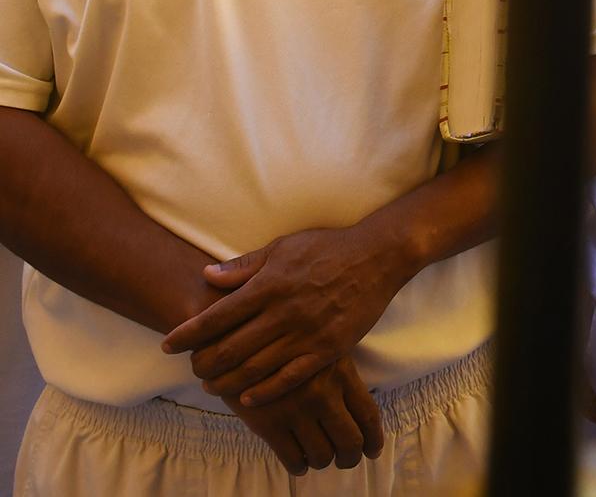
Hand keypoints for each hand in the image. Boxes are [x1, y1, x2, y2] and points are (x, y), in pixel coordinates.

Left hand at [160, 226, 409, 406]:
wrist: (378, 257)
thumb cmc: (328, 248)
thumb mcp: (284, 247)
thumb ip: (244, 265)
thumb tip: (207, 275)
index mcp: (269, 285)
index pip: (216, 317)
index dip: (187, 334)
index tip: (168, 345)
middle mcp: (283, 312)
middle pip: (229, 348)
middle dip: (202, 364)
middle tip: (191, 369)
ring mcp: (306, 333)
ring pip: (254, 368)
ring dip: (226, 381)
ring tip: (210, 386)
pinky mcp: (328, 349)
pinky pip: (290, 378)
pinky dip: (264, 391)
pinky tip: (247, 398)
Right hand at [225, 355, 384, 475]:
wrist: (238, 342)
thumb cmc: (286, 346)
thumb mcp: (323, 351)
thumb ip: (341, 378)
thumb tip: (360, 419)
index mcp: (341, 372)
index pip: (368, 415)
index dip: (373, 439)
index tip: (372, 450)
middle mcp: (323, 393)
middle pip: (350, 440)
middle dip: (351, 457)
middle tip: (346, 459)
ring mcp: (295, 410)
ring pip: (322, 454)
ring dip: (324, 462)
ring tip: (320, 458)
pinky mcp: (268, 424)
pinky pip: (292, 458)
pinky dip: (299, 466)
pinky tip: (299, 463)